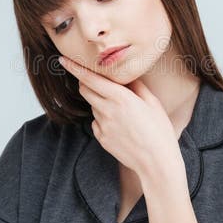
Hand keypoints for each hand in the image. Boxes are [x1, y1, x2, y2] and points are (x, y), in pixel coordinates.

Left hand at [58, 54, 179, 176]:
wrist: (156, 163)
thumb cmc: (159, 131)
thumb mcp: (153, 103)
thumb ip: (136, 86)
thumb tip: (126, 76)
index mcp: (121, 98)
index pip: (90, 79)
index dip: (74, 68)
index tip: (63, 60)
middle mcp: (107, 110)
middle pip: (85, 90)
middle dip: (87, 83)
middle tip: (99, 82)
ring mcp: (102, 126)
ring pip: (93, 106)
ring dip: (100, 102)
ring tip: (123, 112)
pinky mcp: (101, 138)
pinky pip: (96, 122)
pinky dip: (103, 119)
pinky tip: (120, 126)